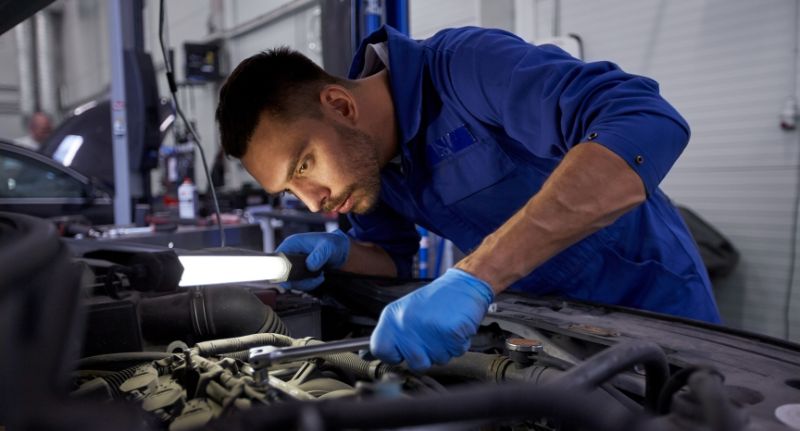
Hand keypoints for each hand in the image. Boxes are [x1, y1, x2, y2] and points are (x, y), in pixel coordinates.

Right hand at [275, 229, 349, 290]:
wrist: (341, 251)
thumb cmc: (333, 243)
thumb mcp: (327, 247)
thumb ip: (319, 255)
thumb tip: (310, 265)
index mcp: (292, 244)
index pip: (278, 258)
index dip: (280, 269)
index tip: (292, 277)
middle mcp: (291, 254)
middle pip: (282, 273)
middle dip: (297, 280)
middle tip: (311, 279)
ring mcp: (295, 264)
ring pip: (291, 281)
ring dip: (305, 283)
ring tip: (319, 277)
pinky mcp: (301, 272)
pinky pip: (299, 283)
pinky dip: (309, 284)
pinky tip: (319, 278)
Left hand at [370, 268, 493, 369]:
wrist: (463, 284)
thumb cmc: (435, 300)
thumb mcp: (404, 312)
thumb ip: (389, 334)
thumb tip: (367, 355)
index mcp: (392, 317)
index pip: (380, 350)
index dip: (393, 355)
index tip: (402, 351)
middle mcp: (407, 323)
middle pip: (415, 363)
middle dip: (428, 355)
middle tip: (432, 335)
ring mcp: (428, 328)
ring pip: (438, 360)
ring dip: (445, 349)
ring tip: (444, 328)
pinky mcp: (450, 332)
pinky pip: (456, 352)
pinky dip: (459, 344)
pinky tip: (455, 327)